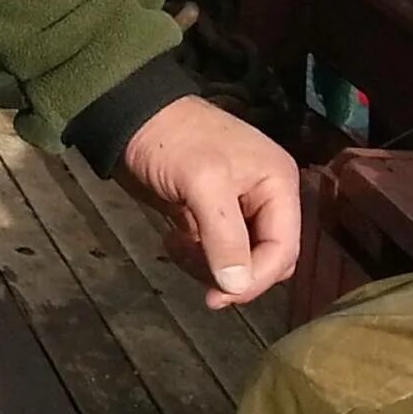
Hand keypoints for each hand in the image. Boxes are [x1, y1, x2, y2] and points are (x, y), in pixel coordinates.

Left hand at [117, 96, 299, 309]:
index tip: (218, 296)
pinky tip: (173, 241)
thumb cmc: (171, 141)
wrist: (128, 117)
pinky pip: (218, 253)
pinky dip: (198, 257)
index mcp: (277, 184)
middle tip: (194, 268)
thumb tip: (236, 286)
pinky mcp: (211, 215)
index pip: (283, 249)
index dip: (256, 279)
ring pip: (240, 261)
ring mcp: (238, 208)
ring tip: (177, 248)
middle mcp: (265, 197)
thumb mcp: (202, 182)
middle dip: (233, 274)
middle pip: (266, 259)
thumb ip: (224, 235)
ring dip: (210, 267)